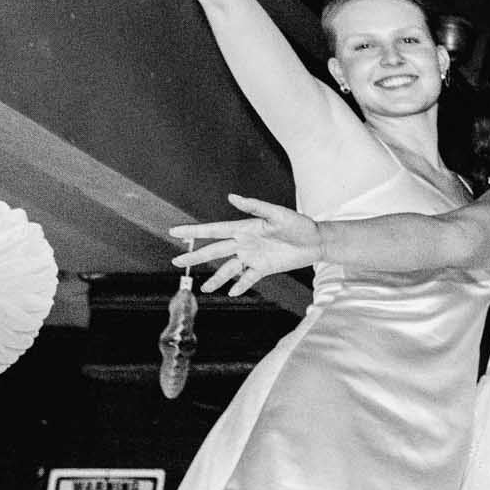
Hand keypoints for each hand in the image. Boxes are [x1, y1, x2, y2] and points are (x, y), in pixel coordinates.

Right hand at [170, 196, 319, 293]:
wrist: (316, 241)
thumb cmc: (298, 224)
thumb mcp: (277, 214)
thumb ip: (255, 206)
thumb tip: (232, 197)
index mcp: (243, 228)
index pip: (213, 230)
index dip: (193, 231)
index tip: (174, 231)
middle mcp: (244, 243)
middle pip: (215, 252)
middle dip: (195, 257)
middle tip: (176, 262)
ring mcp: (253, 257)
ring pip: (229, 269)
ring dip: (216, 278)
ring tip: (204, 288)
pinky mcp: (264, 268)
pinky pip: (248, 278)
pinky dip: (240, 285)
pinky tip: (231, 292)